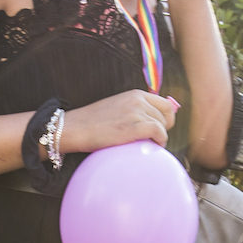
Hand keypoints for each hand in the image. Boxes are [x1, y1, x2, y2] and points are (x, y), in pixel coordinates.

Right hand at [61, 90, 179, 151]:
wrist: (75, 128)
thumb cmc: (93, 122)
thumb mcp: (117, 107)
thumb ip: (134, 109)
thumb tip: (153, 121)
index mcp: (135, 94)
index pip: (166, 104)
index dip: (166, 119)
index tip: (160, 129)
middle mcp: (137, 100)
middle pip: (166, 116)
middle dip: (163, 129)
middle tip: (153, 140)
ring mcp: (135, 112)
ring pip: (162, 126)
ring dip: (160, 138)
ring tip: (150, 145)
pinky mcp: (133, 126)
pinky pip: (158, 133)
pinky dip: (160, 141)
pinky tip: (152, 147)